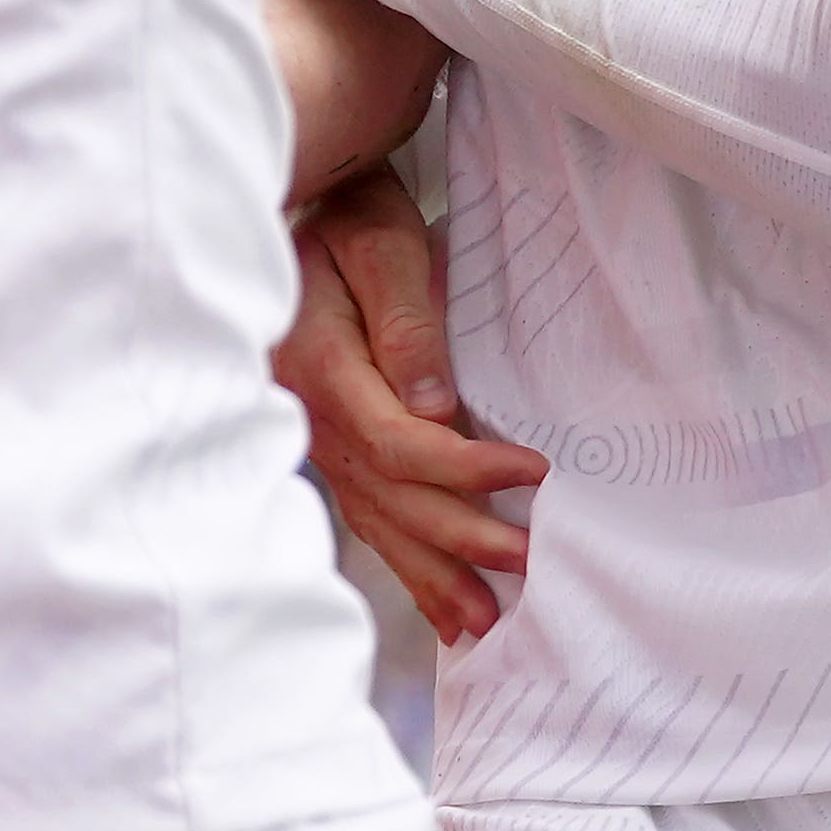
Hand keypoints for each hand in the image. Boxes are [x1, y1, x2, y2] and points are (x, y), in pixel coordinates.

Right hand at [274, 167, 543, 645]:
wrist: (298, 208)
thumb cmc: (349, 215)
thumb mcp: (379, 243)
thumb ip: (405, 319)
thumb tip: (432, 406)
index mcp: (321, 366)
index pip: (398, 442)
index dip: (465, 469)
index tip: (532, 473)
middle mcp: (308, 414)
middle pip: (390, 495)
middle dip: (460, 537)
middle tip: (527, 565)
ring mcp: (314, 435)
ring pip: (375, 517)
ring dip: (431, 570)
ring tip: (483, 621)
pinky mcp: (328, 442)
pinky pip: (364, 511)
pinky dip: (402, 560)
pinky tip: (435, 603)